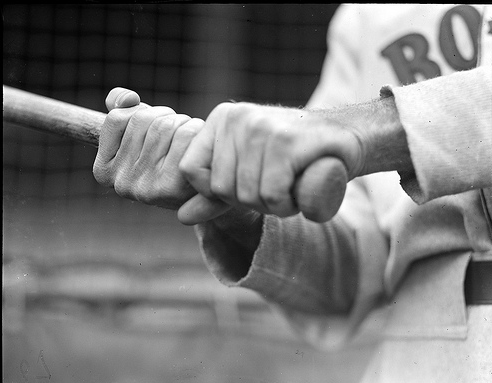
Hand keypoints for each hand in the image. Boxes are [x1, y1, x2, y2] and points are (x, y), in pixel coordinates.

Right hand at [93, 87, 202, 209]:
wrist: (205, 192)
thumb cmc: (171, 160)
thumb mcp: (142, 138)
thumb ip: (124, 112)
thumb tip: (127, 98)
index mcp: (105, 171)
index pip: (116, 118)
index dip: (142, 113)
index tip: (156, 130)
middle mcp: (122, 182)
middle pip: (143, 119)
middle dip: (166, 117)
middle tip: (180, 134)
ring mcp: (144, 187)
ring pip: (164, 124)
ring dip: (183, 122)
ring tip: (190, 140)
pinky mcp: (171, 186)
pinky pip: (184, 135)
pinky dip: (196, 129)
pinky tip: (201, 145)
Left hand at [177, 102, 362, 223]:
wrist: (346, 137)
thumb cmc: (294, 158)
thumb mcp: (248, 173)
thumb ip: (213, 194)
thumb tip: (182, 217)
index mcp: (221, 119)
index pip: (189, 170)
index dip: (215, 190)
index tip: (246, 183)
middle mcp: (237, 118)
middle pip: (221, 188)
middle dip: (250, 200)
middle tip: (277, 183)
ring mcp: (261, 127)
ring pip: (246, 195)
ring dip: (273, 204)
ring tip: (290, 182)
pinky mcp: (286, 142)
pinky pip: (271, 195)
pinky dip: (288, 203)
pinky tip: (300, 185)